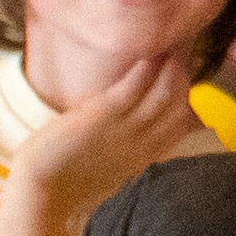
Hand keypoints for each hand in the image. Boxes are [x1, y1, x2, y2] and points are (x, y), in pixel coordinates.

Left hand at [8, 45, 197, 229]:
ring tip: (175, 43)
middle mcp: (144, 142)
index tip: (191, 78)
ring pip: (164, 94)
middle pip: (180, 105)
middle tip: (187, 49)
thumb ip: (127, 152)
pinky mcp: (103, 116)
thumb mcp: (109, 172)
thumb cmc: (68, 184)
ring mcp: (127, 129)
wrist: (42, 192)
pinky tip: (150, 53)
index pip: (183, 124)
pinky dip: (145, 69)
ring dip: (173, 67)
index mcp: (146, 155)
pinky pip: (133, 88)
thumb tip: (136, 137)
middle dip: (186, 76)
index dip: (192, 99)